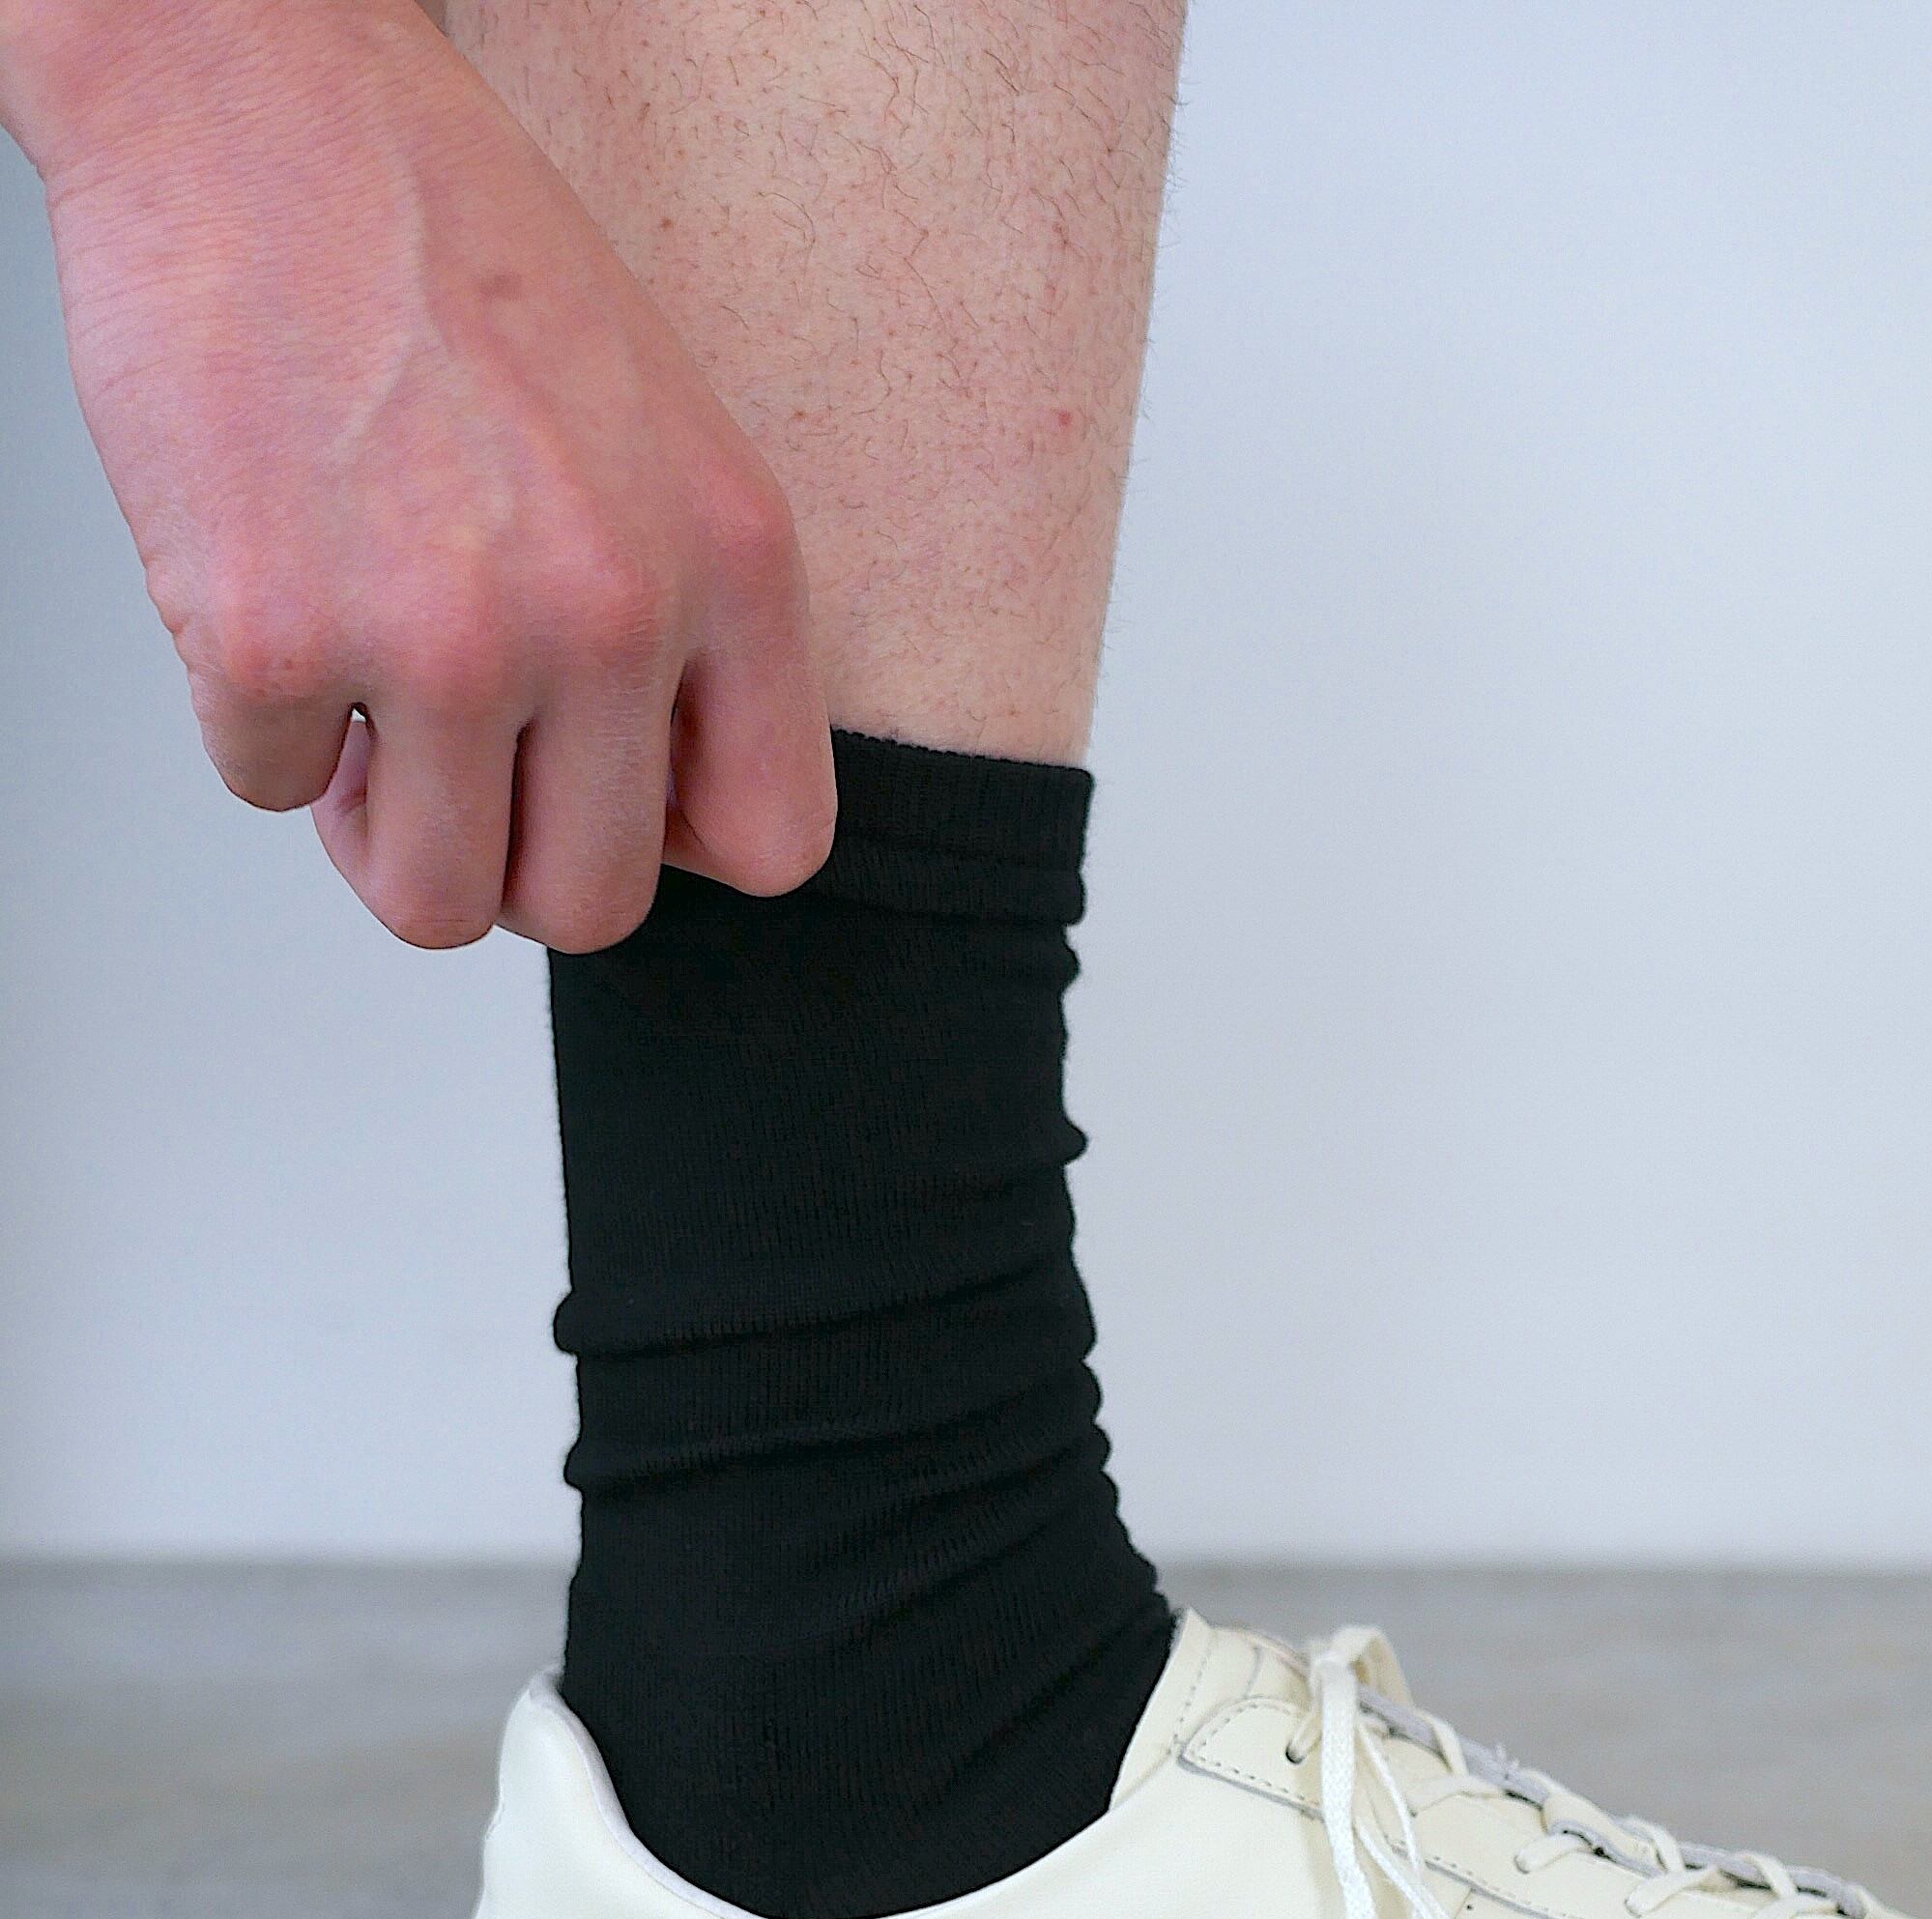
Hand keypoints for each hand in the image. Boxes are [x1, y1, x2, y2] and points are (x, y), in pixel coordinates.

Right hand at [1, 0, 833, 948]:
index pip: (774, 844)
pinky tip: (267, 589)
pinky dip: (255, 724)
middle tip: (450, 769)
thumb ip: (693, 628)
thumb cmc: (448, 250)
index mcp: (731, 564)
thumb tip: (673, 820)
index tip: (598, 790)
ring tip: (361, 704)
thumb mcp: (659, 434)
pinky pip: (270, 795)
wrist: (251, 94)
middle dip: (509, 865)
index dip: (672, 844)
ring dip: (380, 832)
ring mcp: (443, 637)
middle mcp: (610, 613)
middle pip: (591, 906)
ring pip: (436, 903)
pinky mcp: (274, 640)